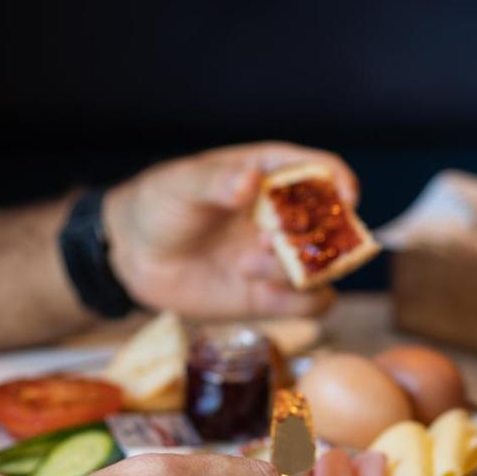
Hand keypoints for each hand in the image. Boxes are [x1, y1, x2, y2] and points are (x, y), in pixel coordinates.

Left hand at [103, 142, 359, 319]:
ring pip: (328, 268)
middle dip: (323, 236)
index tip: (344, 199)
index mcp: (270, 174)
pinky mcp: (272, 296)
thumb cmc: (158, 205)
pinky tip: (260, 292)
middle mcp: (285, 216)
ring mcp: (281, 257)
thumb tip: (248, 182)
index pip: (321, 170)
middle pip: (336, 224)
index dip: (339, 182)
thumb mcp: (180, 184)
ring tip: (250, 265)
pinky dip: (301, 304)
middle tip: (277, 241)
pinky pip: (311, 305)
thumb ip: (215, 180)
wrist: (132, 256)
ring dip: (303, 271)